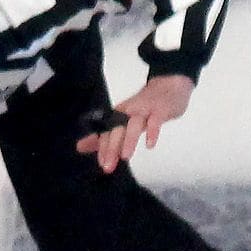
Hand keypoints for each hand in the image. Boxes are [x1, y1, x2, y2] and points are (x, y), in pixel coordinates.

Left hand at [76, 74, 194, 173]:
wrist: (170, 84)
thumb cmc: (146, 106)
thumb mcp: (125, 120)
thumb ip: (104, 136)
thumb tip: (80, 147)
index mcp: (119, 115)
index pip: (107, 132)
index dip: (103, 147)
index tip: (101, 163)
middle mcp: (129, 112)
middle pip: (117, 129)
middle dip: (111, 147)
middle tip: (107, 166)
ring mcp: (145, 110)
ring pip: (134, 125)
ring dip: (129, 140)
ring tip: (125, 157)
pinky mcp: (160, 110)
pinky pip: (156, 121)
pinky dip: (152, 132)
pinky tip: (150, 145)